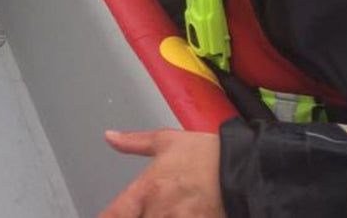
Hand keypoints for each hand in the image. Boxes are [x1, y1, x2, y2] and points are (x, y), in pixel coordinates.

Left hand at [97, 129, 225, 217]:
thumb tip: (110, 137)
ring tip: (163, 212)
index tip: (104, 217)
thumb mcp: (165, 141)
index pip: (116, 213)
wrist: (243, 167)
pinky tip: (178, 216)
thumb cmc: (205, 153)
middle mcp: (161, 210)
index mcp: (148, 188)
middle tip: (140, 211)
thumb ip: (133, 142)